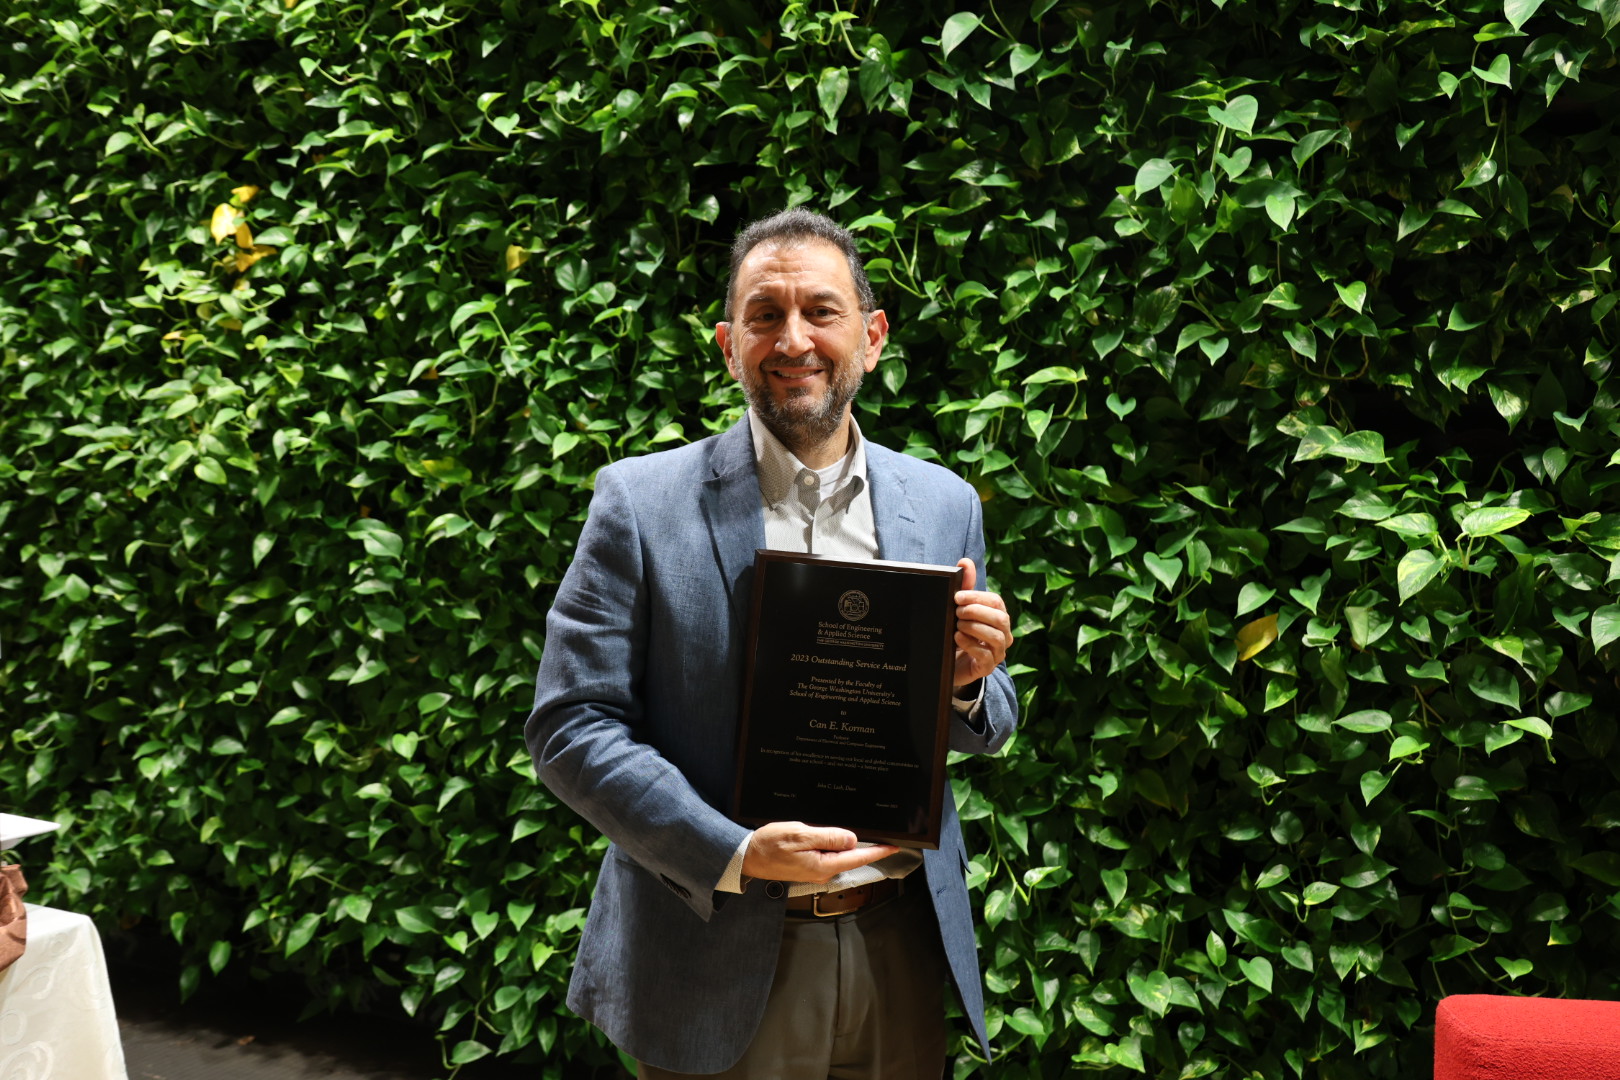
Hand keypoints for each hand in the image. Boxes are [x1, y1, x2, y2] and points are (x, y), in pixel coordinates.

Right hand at [741, 822, 898, 883]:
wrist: (748, 857)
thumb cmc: (770, 846)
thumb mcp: (801, 835)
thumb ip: (828, 837)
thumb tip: (852, 840)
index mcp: (824, 865)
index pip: (858, 857)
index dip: (878, 851)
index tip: (894, 846)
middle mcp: (823, 871)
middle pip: (851, 856)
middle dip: (864, 845)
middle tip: (878, 833)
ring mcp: (816, 870)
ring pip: (839, 854)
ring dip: (844, 843)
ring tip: (843, 831)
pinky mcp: (810, 866)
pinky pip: (828, 854)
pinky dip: (832, 844)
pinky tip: (826, 835)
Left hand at [953, 558, 1011, 686]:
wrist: (950, 664)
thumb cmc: (959, 632)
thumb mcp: (961, 610)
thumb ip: (965, 587)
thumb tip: (965, 561)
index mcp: (998, 617)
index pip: (997, 602)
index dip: (978, 597)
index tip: (957, 596)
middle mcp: (1003, 634)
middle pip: (1001, 618)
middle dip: (977, 612)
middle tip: (956, 611)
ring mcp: (997, 652)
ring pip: (996, 637)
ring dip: (974, 628)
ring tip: (957, 625)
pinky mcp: (987, 667)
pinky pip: (985, 656)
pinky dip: (971, 644)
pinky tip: (957, 638)